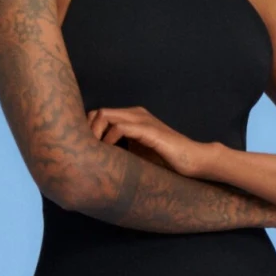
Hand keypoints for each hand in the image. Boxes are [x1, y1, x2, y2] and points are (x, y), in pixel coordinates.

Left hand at [86, 105, 212, 178]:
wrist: (193, 161)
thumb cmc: (166, 161)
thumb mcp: (136, 155)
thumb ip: (119, 151)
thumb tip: (96, 162)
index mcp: (131, 118)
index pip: (98, 115)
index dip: (86, 130)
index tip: (83, 150)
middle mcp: (135, 114)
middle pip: (97, 112)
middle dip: (86, 131)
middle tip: (85, 153)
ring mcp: (142, 120)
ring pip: (105, 115)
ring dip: (94, 134)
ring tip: (93, 153)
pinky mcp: (149, 131)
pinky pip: (121, 127)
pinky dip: (109, 138)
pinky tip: (109, 153)